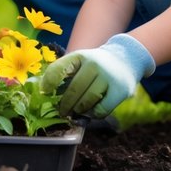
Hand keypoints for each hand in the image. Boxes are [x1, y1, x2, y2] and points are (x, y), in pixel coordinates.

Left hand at [38, 34, 154, 117]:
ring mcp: (108, 77)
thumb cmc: (94, 66)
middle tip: (61, 111)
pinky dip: (92, 114)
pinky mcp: (121, 90)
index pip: (59, 68)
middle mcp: (94, 64)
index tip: (44, 94)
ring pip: (87, 101)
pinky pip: (101, 110)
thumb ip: (64, 74)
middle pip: (73, 90)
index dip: (48, 83)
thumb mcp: (80, 62)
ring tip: (75, 112)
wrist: (126, 59)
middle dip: (64, 104)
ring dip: (78, 110)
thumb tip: (45, 95)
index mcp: (80, 56)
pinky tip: (90, 111)